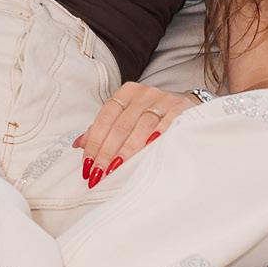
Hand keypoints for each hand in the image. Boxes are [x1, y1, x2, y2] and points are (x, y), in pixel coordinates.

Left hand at [75, 82, 197, 184]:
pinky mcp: (181, 107)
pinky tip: (148, 151)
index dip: (95, 142)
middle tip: (99, 174)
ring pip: (141, 126)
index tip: (88, 166)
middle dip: (107, 152)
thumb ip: (104, 128)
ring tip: (117, 169)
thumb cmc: (152, 114)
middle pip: (120, 125)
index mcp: (126, 93)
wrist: (189, 105)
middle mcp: (143, 93)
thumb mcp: (127, 116)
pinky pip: (168, 123)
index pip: (104, 118)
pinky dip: (157, 136)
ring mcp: (163, 99)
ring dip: (127, 150)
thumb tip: (78, 144)